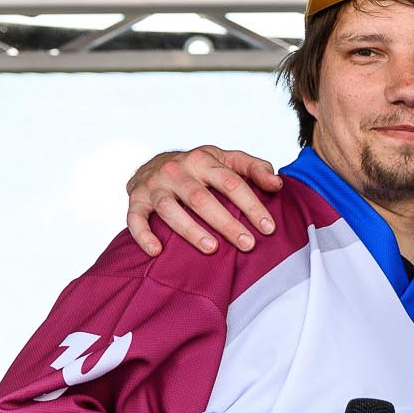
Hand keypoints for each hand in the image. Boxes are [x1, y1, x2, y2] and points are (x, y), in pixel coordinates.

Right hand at [126, 146, 282, 256]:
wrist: (154, 164)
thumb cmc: (200, 169)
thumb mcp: (226, 160)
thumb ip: (254, 169)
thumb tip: (278, 184)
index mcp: (203, 160)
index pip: (231, 182)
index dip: (251, 205)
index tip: (268, 228)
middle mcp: (178, 170)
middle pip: (202, 198)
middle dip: (226, 222)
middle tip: (247, 244)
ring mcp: (154, 185)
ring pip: (170, 209)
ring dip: (190, 230)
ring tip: (211, 249)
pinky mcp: (136, 200)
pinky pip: (135, 218)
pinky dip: (143, 235)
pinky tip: (156, 251)